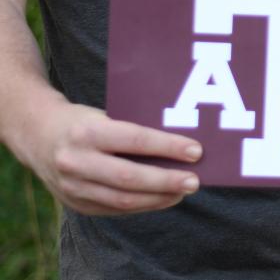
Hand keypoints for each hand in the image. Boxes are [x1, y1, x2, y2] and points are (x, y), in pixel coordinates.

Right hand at [17, 99, 200, 214]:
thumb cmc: (84, 121)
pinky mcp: (74, 203)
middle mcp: (75, 161)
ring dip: (158, 198)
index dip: (168, 147)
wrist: (37, 135)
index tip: (196, 151)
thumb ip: (135, 130)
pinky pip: (114, 209)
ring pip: (122, 199)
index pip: (135, 140)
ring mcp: (71, 186)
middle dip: (166, 181)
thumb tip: (180, 146)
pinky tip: (163, 198)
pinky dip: (142, 205)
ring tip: (183, 191)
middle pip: (128, 177)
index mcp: (87, 132)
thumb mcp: (105, 115)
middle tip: (195, 181)